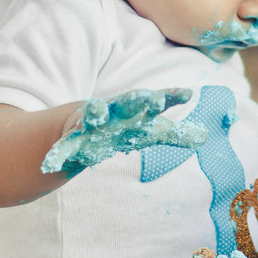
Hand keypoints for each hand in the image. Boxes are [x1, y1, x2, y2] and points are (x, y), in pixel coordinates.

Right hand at [41, 88, 208, 174]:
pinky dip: (58, 155)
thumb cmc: (122, 128)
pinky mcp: (70, 139)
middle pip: (128, 103)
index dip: (171, 97)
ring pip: (93, 117)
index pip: (156, 102)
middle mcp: (114, 113)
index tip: (188, 94)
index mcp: (135, 111)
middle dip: (138, 100)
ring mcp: (91, 124)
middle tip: (151, 99)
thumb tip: (205, 137)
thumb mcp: (149, 132)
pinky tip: (51, 164)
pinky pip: (63, 148)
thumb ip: (176, 135)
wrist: (80, 128)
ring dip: (95, 113)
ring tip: (97, 112)